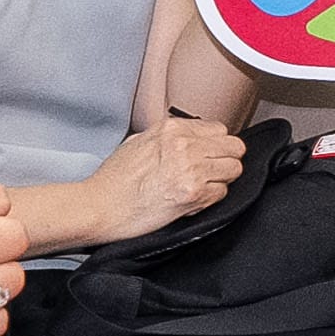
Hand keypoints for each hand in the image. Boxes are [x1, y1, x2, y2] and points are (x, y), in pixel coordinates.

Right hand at [84, 115, 247, 242]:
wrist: (99, 207)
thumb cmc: (113, 180)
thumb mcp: (140, 141)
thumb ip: (170, 136)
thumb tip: (193, 138)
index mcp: (171, 128)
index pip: (220, 129)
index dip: (217, 145)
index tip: (210, 154)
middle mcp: (184, 145)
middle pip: (234, 147)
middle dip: (226, 160)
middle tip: (211, 172)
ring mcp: (191, 169)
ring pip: (234, 169)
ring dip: (222, 179)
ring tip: (202, 186)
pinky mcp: (193, 194)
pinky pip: (223, 193)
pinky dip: (211, 199)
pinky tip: (192, 200)